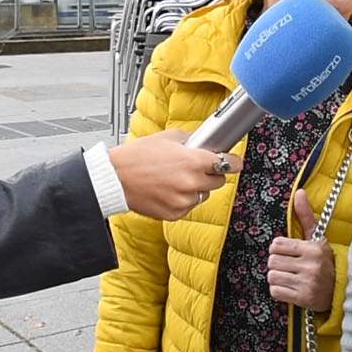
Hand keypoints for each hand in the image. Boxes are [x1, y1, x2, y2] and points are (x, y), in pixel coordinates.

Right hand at [108, 129, 241, 220]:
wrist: (115, 178)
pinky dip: (182, 200)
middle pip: (218, 181)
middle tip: (196, 168)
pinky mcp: (174, 214)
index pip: (227, 163)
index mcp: (193, 161)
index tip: (236, 162)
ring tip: (174, 179)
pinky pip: (188, 206)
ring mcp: (183, 201)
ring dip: (195, 188)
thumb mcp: (166, 137)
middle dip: (211, 174)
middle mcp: (191, 183)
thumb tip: (204, 143)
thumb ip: (190, 140)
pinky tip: (167, 190)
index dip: (233, 162)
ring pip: (203, 195)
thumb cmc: (136, 157)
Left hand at [267, 190, 333, 312]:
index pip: (276, 245)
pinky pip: (275, 292)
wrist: (338, 290)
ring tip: (289, 276)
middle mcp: (311, 265)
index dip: (277, 249)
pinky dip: (279, 290)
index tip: (286, 252)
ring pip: (272, 276)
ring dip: (277, 277)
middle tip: (287, 266)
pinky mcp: (303, 299)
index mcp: (313, 248)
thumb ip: (305, 216)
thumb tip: (299, 192)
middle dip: (276, 264)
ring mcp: (307, 283)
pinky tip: (290, 288)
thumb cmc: (323, 261)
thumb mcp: (316, 238)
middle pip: (272, 261)